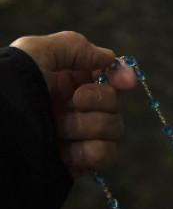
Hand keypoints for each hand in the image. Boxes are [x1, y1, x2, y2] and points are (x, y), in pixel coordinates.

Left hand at [10, 31, 136, 176]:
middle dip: (100, 100)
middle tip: (75, 101)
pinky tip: (64, 152)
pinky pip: (106, 155)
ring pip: (115, 128)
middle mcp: (77, 107)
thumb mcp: (35, 52)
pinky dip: (90, 152)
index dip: (122, 76)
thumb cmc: (9, 87)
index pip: (109, 75)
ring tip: (59, 129)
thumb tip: (109, 58)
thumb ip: (75, 47)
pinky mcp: (80, 161)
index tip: (125, 82)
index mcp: (68, 80)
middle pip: (115, 101)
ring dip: (90, 126)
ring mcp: (81, 135)